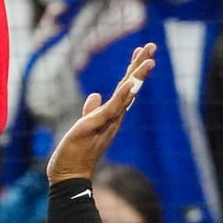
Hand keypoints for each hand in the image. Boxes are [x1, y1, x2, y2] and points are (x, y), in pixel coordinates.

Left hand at [45, 44, 155, 180]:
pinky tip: (131, 82)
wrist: (69, 175)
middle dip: (141, 66)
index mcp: (111, 115)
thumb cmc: (75, 154)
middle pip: (131, 87)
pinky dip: (123, 94)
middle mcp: (114, 118)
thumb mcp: (83, 126)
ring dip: (138, 77)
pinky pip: (113, 107)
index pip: (125, 88)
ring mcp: (108, 121)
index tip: (141, 51)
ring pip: (127, 95)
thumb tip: (95, 96)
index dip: (133, 69)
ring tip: (149, 60)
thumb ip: (91, 110)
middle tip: (152, 46)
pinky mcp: (97, 125)